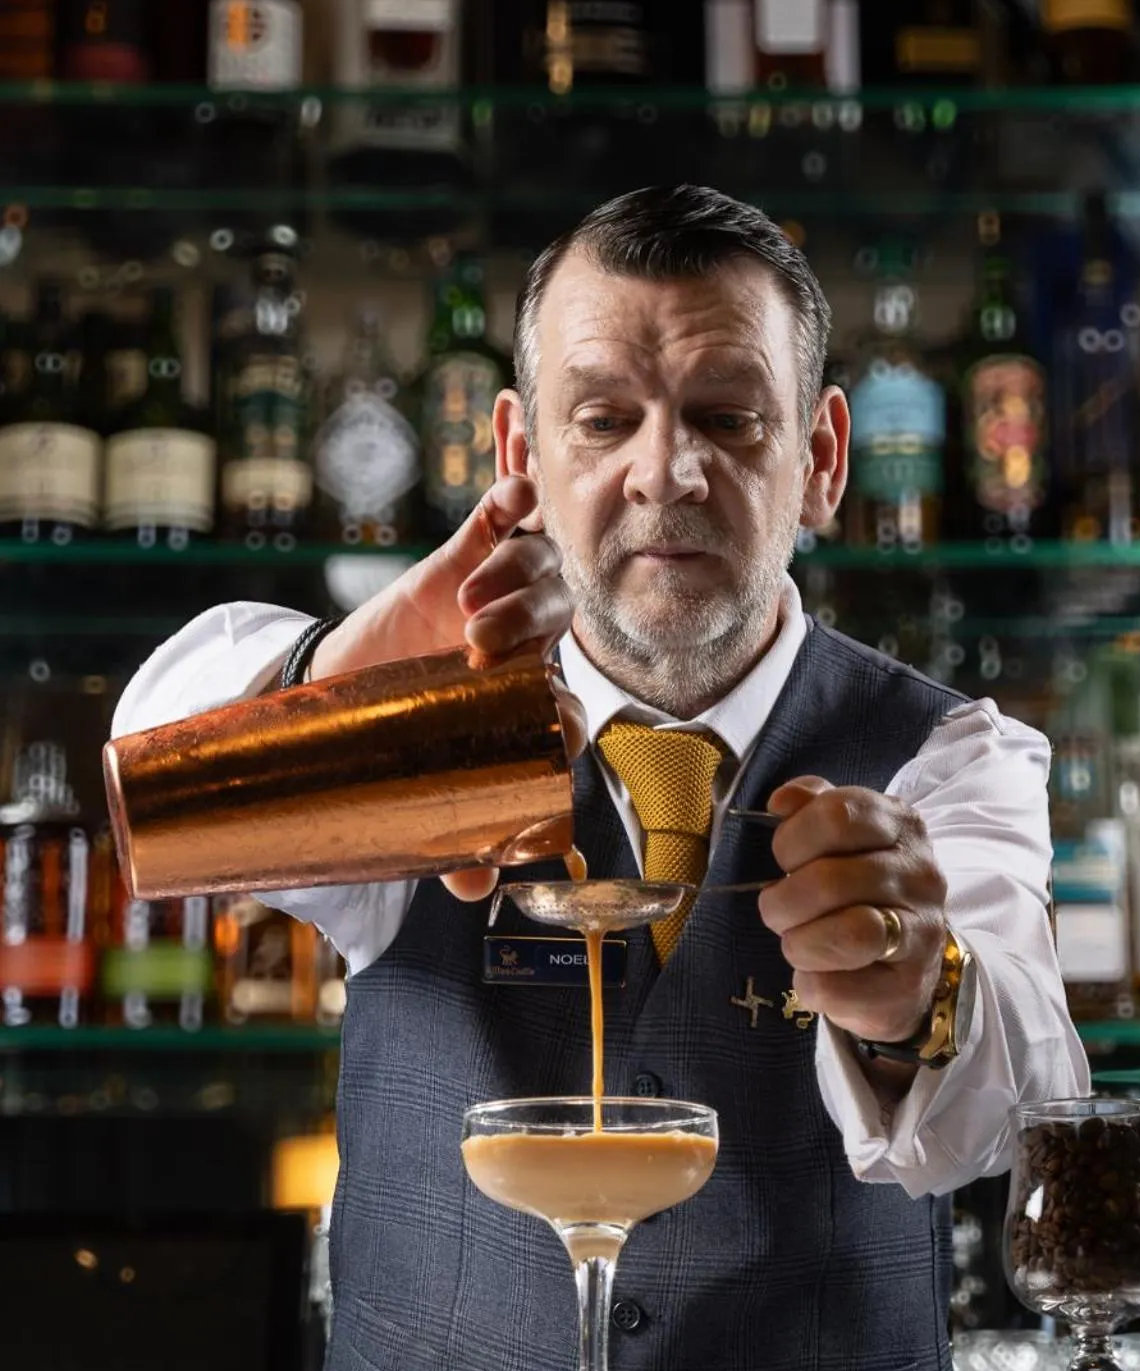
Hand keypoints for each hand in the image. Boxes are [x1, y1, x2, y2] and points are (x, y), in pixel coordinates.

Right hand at [309, 473, 571, 902]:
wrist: (344, 691)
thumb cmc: (393, 745)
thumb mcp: (418, 797)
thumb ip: (447, 842)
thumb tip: (473, 890)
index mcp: (523, 700)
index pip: (564, 697)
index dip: (562, 708)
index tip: (546, 726)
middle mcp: (522, 641)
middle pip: (556, 618)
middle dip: (527, 626)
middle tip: (479, 644)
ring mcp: (496, 591)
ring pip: (534, 564)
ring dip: (511, 572)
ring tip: (466, 597)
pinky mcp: (462, 551)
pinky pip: (501, 512)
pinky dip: (511, 493)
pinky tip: (514, 480)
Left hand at [757, 776, 947, 1042]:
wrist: (908, 961)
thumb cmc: (862, 889)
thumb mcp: (844, 838)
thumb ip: (813, 807)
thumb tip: (781, 801)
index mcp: (900, 824)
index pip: (838, 815)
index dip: (793, 838)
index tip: (784, 859)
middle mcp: (920, 873)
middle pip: (830, 880)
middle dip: (783, 900)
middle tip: (777, 910)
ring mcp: (922, 932)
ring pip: (849, 935)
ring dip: (799, 942)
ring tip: (795, 942)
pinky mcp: (908, 986)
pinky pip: (839, 987)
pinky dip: (810, 983)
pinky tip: (816, 973)